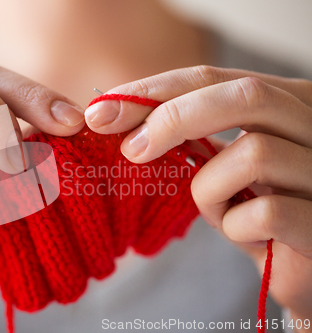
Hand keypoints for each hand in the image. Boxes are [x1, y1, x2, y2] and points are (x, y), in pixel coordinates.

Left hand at [85, 65, 311, 329]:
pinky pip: (266, 211)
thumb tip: (110, 116)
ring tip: (217, 208)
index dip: (153, 91)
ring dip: (210, 188)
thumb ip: (183, 135)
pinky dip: (235, 225)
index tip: (102, 112)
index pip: (213, 78)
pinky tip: (244, 234)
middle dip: (174, 118)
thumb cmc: (250, 207)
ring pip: (253, 153)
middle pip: (245, 95)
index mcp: (284, 101)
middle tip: (130, 149)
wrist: (297, 264)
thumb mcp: (215, 162)